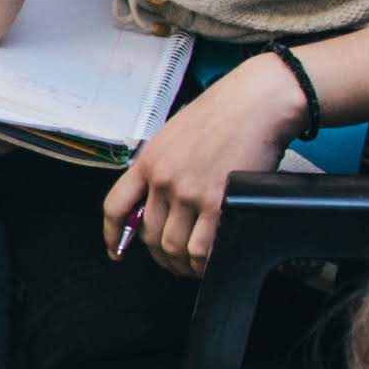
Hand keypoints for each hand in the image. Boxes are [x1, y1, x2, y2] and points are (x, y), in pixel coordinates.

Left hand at [100, 58, 304, 280]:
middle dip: (160, 256)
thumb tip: (157, 199)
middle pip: (149, 235)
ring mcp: (188, 192)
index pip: (115, 207)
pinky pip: (201, 248)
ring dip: (181, 264)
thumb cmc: (223, 112)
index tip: (115, 249)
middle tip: (172, 261)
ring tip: (191, 267)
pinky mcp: (217, 203)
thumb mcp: (174, 134)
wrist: (256, 102)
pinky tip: (207, 263)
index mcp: (148, 161)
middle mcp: (163, 179)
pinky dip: (202, 264)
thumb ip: (161, 166)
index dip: (113, 235)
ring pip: (174, 247)